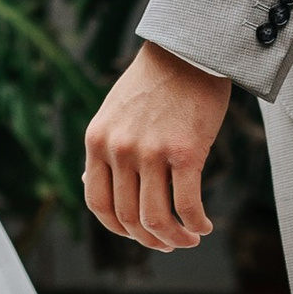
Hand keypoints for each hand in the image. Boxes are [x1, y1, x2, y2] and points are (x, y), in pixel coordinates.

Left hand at [84, 43, 231, 252]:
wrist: (188, 50)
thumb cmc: (154, 81)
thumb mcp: (113, 112)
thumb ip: (103, 147)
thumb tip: (87, 181)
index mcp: (97, 141)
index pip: (97, 204)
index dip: (118, 228)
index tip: (137, 234)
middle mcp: (119, 149)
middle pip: (128, 217)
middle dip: (150, 240)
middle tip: (169, 243)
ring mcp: (150, 151)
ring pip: (156, 218)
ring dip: (175, 238)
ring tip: (190, 239)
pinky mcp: (185, 151)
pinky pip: (188, 204)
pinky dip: (196, 224)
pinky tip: (205, 226)